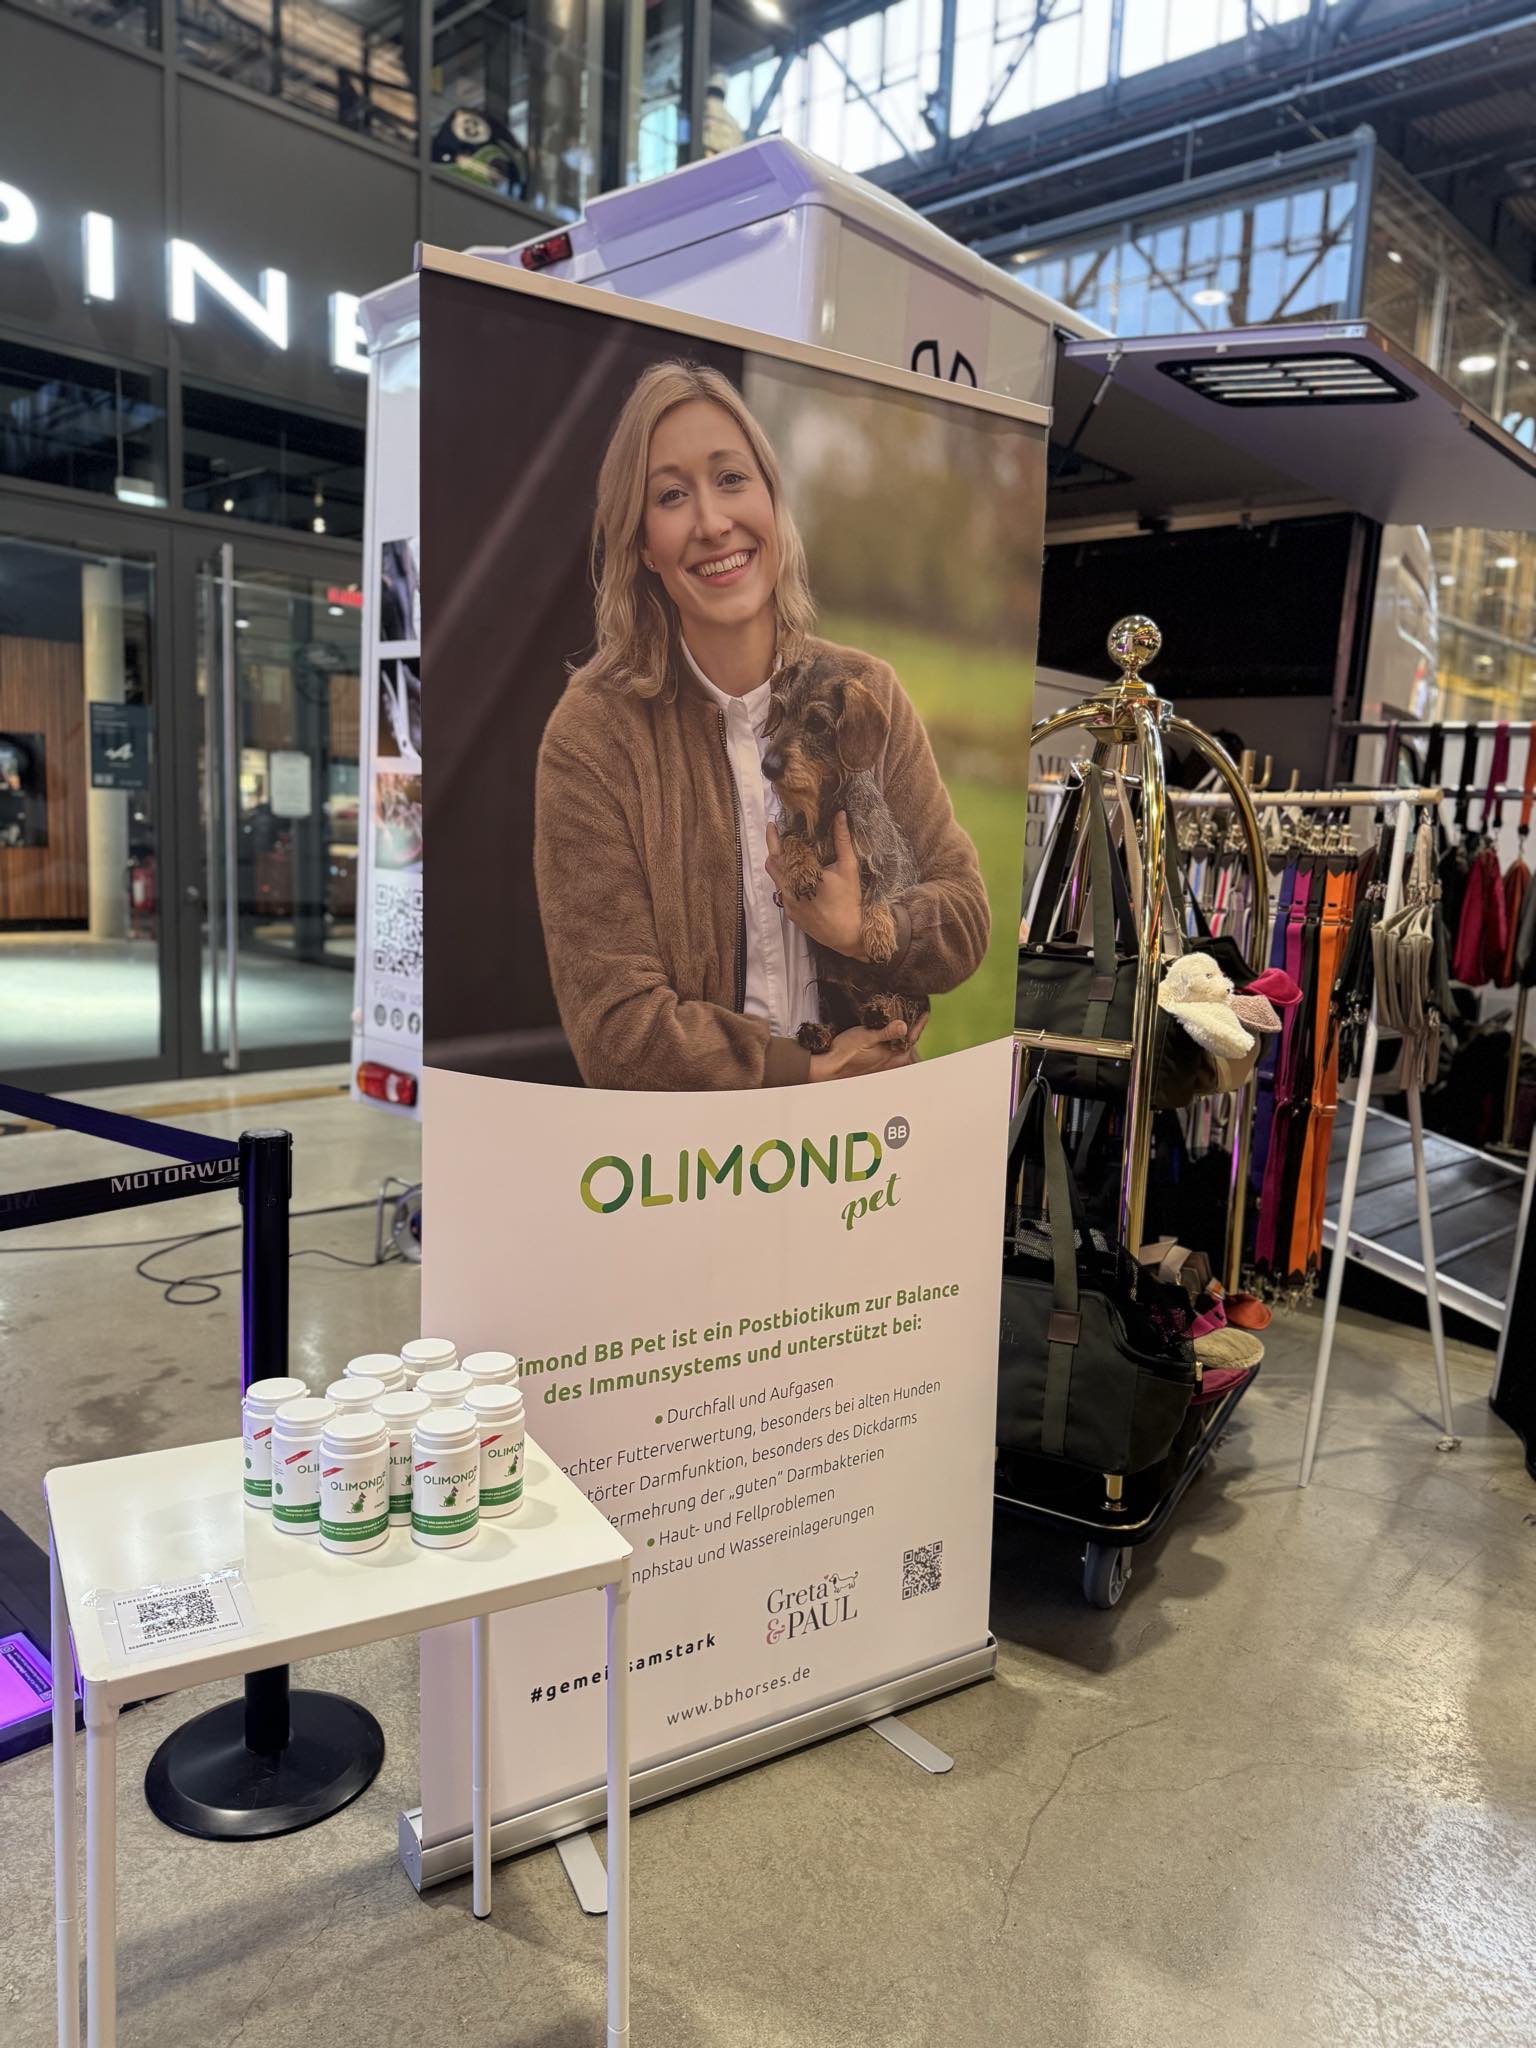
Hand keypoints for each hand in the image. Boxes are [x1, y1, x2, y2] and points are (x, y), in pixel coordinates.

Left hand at [767, 812, 866, 958]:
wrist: (848, 935)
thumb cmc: (850, 901)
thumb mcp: (849, 868)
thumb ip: (842, 840)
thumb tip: (840, 815)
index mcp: (804, 875)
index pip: (783, 850)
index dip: (775, 837)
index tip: (773, 824)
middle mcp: (791, 889)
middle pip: (772, 863)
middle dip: (771, 847)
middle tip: (774, 833)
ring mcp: (788, 903)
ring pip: (774, 878)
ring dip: (777, 864)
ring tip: (785, 851)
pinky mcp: (790, 913)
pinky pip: (781, 891)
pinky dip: (784, 879)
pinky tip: (795, 875)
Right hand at [808, 1019, 911, 1080]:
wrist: (831, 1066)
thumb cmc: (847, 1053)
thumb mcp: (867, 1037)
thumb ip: (886, 1032)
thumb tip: (903, 1026)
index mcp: (893, 1058)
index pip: (912, 1039)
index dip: (919, 1024)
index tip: (925, 1013)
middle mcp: (890, 1062)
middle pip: (908, 1044)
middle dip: (913, 1030)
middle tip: (916, 1015)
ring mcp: (883, 1063)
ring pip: (898, 1047)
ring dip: (902, 1035)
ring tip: (903, 1021)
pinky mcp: (874, 1061)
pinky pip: (889, 1049)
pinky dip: (892, 1039)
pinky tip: (887, 1032)